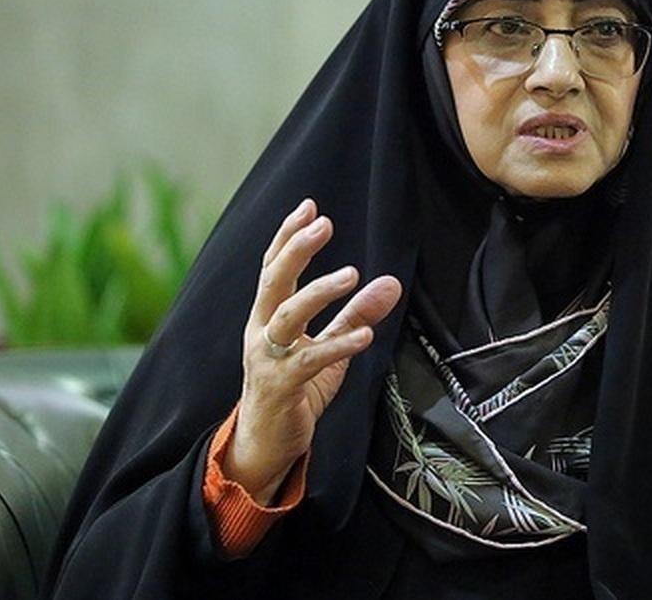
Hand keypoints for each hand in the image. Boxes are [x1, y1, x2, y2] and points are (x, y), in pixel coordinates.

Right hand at [222, 197, 401, 504]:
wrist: (267, 445)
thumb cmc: (295, 391)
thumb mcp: (329, 348)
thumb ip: (355, 314)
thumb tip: (391, 282)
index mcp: (267, 318)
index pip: (273, 268)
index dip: (287, 236)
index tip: (309, 206)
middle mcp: (260, 333)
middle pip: (272, 282)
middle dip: (296, 250)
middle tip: (323, 223)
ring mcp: (267, 359)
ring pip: (286, 317)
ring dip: (318, 292)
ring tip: (352, 274)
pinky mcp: (282, 387)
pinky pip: (310, 361)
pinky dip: (339, 345)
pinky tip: (366, 334)